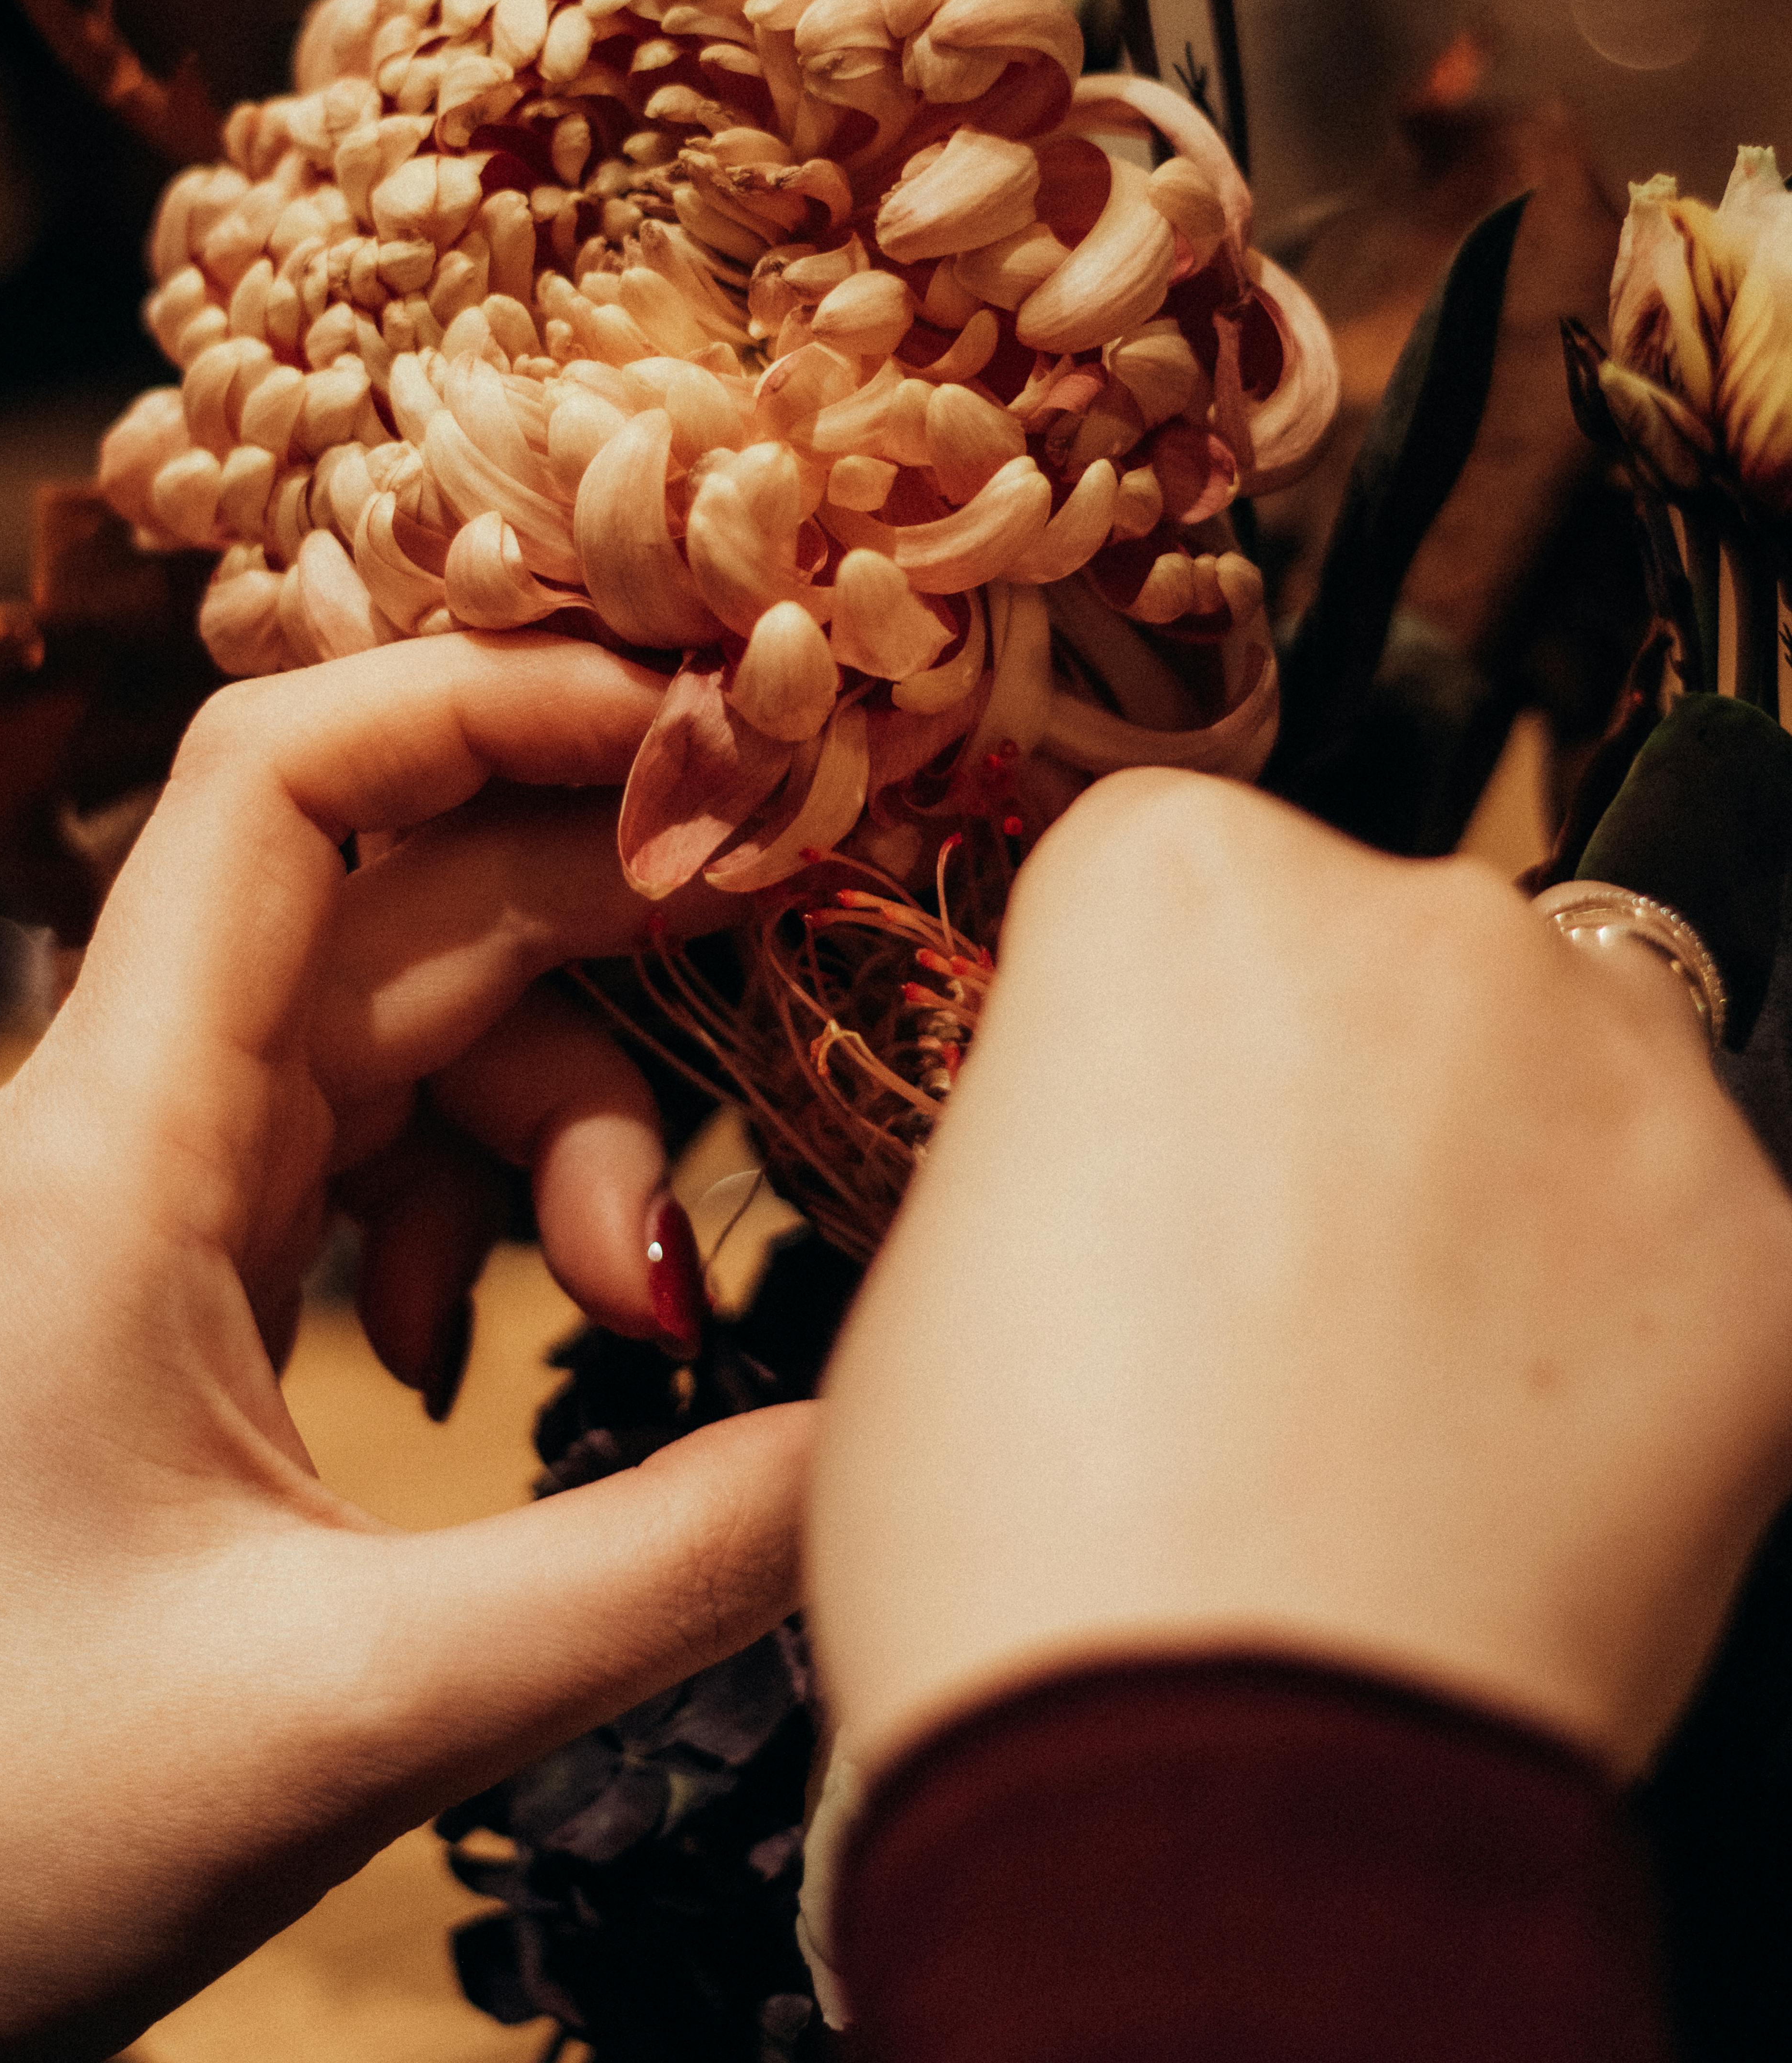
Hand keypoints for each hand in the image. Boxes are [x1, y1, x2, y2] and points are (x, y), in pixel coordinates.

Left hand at [0, 635, 808, 2062]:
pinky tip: (499, 1344)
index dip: (496, 692)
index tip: (707, 728)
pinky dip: (499, 1207)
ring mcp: (167, 1188)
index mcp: (118, 1146)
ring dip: (578, 1122)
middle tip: (807, 942)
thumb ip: (653, 1565)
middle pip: (413, 893)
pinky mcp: (200, 1268)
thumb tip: (894, 1433)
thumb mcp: (353, 1711)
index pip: (286, 777)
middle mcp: (136, 1119)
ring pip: (431, 1026)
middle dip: (619, 907)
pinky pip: (396, 1145)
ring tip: (635, 1305)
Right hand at [811, 771, 1791, 1785]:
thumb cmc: (1025, 1530)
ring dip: (1514, 1175)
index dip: (1160, 1034)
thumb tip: (1086, 1217)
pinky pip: (1689, 1238)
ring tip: (1424, 1380)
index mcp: (1180, 878)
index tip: (1154, 1148)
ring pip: (1571, 1068)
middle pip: (1392, 954)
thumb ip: (1068, 1151)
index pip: (1185, 877)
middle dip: (1354, 1086)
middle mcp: (1417, 920)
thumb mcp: (948, 1267)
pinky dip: (1634, 1329)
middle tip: (1291, 1283)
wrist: (1201, 1782)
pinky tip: (1532, 1459)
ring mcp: (1613, 1073)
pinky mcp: (1762, 1245)